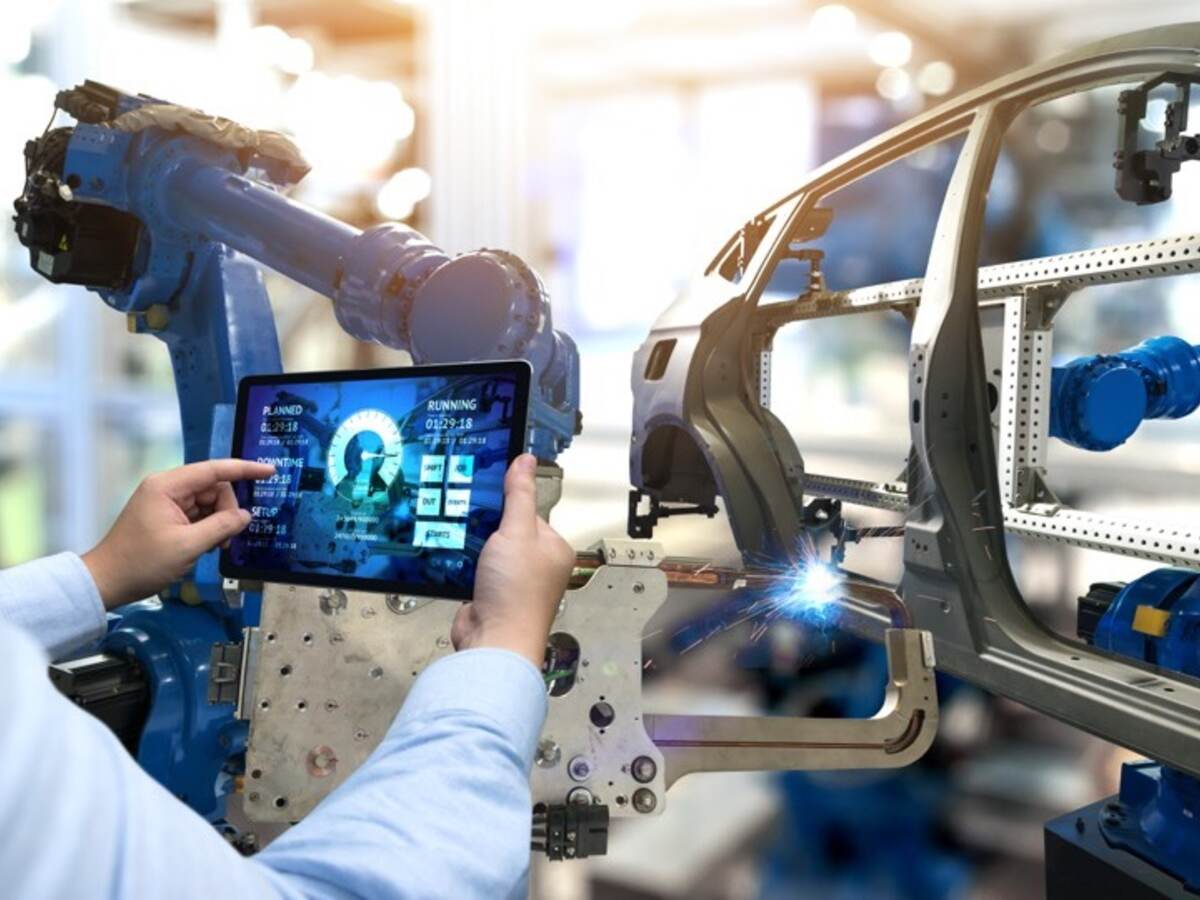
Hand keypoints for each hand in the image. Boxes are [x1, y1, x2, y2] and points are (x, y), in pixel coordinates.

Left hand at [82, 459, 275, 609]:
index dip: (244, 469)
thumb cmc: (142, 562)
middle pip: (213, 488)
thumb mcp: (188, 546)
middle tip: (226, 539)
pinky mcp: (166, 516)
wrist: (107, 582)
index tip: (270, 471)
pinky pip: (197, 514)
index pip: (214, 470)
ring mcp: (165, 502)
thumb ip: (221, 527)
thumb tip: (245, 516)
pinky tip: (206, 545)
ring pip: (208, 503)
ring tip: (214, 547)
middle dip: (227, 510)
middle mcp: (167, 488)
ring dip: (218, 522)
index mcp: (167, 486)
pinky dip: (207, 528)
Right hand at [451, 454, 574, 666]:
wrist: (494, 641)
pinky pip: (475, 569)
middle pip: (507, 530)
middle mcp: (537, 566)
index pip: (530, 512)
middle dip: (487, 527)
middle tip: (471, 519)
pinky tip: (456, 560)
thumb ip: (519, 494)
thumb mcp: (517, 531)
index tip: (487, 496)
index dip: (508, 506)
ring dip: (474, 547)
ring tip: (462, 541)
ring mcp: (513, 582)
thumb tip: (526, 460)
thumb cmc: (516, 593)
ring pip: (488, 551)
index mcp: (554, 548)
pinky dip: (464, 565)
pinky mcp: (490, 595)